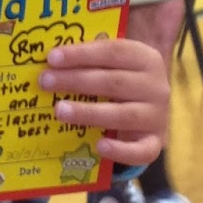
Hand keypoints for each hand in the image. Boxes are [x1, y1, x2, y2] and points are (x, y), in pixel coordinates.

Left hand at [39, 38, 168, 165]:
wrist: (153, 111)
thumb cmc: (124, 83)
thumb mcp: (113, 67)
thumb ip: (90, 63)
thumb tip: (50, 63)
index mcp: (145, 59)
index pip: (112, 52)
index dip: (81, 54)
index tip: (52, 58)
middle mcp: (155, 87)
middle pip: (114, 82)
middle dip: (76, 81)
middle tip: (46, 82)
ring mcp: (157, 116)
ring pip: (123, 115)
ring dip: (88, 113)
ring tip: (59, 110)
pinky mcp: (155, 143)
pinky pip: (141, 150)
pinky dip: (120, 150)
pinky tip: (99, 146)